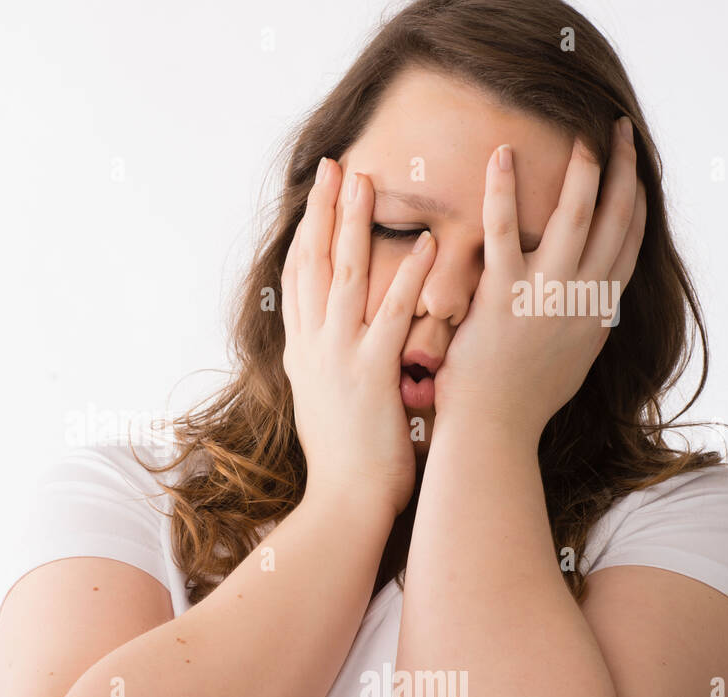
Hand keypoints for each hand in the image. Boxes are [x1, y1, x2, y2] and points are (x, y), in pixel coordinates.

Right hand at [281, 157, 436, 514]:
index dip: (307, 228)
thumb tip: (336, 339)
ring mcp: (337, 357)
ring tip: (369, 180)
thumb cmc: (344, 459)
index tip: (318, 191)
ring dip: (355, 224)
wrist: (345, 502)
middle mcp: (312, 345)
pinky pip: (390, 314)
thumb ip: (328, 361)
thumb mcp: (324, 400)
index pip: (299, 275)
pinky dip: (408, 276)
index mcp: (302, 350)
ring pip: (344, 276)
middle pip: (313, 262)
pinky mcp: (369, 374)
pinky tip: (428, 244)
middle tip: (336, 164)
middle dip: (323, 210)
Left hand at [435, 118, 646, 439]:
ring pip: (576, 218)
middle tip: (618, 130)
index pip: (628, 247)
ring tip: (582, 134)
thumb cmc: (520, 403)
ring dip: (584, 170)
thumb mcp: (568, 364)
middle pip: (615, 222)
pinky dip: (504, 191)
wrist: (493, 431)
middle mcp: (582, 300)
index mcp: (597, 315)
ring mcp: (546, 296)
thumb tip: (589, 308)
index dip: (635, 205)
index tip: (637, 172)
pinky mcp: (504, 296)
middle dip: (622, 171)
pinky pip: (505, 231)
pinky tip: (501, 157)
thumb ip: (580, 327)